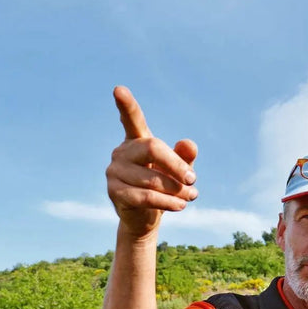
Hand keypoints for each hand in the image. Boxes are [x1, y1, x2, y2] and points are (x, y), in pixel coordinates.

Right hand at [106, 86, 197, 236]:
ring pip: (152, 178)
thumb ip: (184, 156)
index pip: (131, 119)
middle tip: (193, 179)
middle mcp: (121, 152)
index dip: (126, 105)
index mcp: (136, 140)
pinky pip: (146, 196)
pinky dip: (168, 202)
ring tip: (191, 196)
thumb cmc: (163, 187)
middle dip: (176, 165)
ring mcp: (114, 172)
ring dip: (177, 189)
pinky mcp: (115, 193)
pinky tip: (181, 206)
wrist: (145, 219)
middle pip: (152, 148)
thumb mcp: (179, 170)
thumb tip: (188, 144)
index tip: (118, 89)